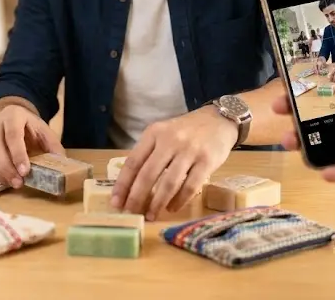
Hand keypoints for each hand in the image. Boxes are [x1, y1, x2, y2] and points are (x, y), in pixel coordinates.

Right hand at [0, 104, 63, 187]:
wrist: (8, 116)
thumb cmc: (28, 127)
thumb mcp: (44, 131)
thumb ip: (53, 146)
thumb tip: (61, 164)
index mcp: (13, 115)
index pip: (12, 135)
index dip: (18, 154)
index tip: (25, 172)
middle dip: (7, 168)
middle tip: (19, 183)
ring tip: (13, 183)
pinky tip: (2, 179)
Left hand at [111, 108, 235, 219]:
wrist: (219, 120)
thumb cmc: (186, 131)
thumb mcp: (163, 133)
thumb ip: (148, 153)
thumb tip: (130, 185)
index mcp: (154, 133)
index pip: (133, 161)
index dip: (123, 184)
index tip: (116, 202)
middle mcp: (170, 140)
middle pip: (148, 174)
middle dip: (137, 197)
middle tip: (131, 213)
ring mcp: (190, 150)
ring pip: (169, 183)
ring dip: (157, 203)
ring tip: (151, 215)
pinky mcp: (207, 161)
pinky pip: (190, 186)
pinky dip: (179, 201)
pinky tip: (172, 208)